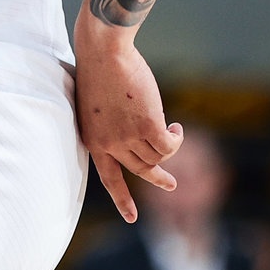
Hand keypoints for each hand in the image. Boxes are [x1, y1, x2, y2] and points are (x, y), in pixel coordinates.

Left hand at [73, 17, 181, 222]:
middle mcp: (109, 144)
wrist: (103, 51)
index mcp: (92, 140)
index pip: (108, 178)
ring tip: (172, 131)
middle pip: (140, 169)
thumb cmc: (97, 70)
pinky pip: (169, 144)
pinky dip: (176, 138)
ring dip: (168, 146)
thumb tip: (135, 136)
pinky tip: (176, 127)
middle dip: (157, 179)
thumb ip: (112, 125)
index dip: (122, 198)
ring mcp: (128, 137)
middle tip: (172, 185)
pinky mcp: (148, 126)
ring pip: (157, 156)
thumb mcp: (97, 106)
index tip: (132, 218)